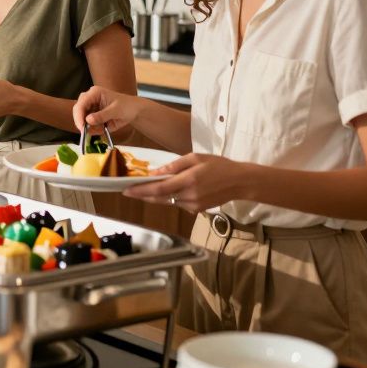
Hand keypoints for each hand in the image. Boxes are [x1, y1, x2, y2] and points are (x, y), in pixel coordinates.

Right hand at [72, 85, 141, 133]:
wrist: (133, 111)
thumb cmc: (126, 106)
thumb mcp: (116, 110)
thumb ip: (102, 115)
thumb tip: (88, 120)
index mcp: (94, 93)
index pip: (81, 104)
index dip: (79, 116)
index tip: (82, 127)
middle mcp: (89, 99)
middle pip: (77, 110)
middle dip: (80, 122)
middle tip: (85, 133)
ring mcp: (89, 107)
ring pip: (81, 118)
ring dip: (88, 126)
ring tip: (102, 128)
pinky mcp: (92, 116)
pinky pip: (88, 125)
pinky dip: (93, 129)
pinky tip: (104, 128)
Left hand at [124, 154, 253, 211]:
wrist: (240, 182)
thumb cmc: (219, 166)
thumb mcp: (195, 158)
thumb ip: (173, 166)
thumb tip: (155, 173)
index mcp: (189, 180)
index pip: (159, 189)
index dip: (140, 190)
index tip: (126, 190)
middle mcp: (190, 196)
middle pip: (159, 198)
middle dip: (142, 195)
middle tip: (128, 190)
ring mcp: (194, 205)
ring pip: (168, 201)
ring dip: (156, 195)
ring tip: (146, 187)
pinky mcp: (197, 210)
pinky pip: (178, 203)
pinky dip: (171, 197)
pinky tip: (171, 190)